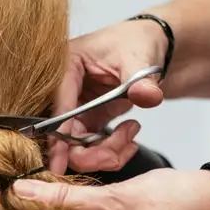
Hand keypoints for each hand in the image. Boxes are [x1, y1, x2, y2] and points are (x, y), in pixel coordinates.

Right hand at [45, 18, 169, 172]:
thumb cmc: (137, 43)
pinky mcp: (87, 120)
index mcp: (65, 67)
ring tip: (132, 134)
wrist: (152, 46)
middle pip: (61, 135)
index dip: (58, 138)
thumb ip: (141, 80)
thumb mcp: (139, 59)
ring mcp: (75, 108)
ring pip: (76, 147)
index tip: (58, 165)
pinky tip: (130, 138)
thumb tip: (149, 96)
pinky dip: (111, 150)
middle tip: (118, 153)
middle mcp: (63, 90)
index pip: (58, 107)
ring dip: (106, 152)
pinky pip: (91, 147)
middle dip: (91, 153)